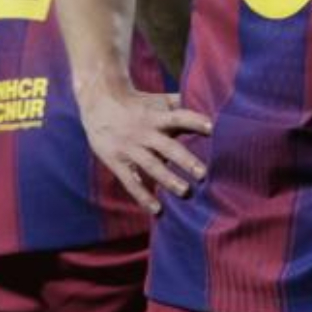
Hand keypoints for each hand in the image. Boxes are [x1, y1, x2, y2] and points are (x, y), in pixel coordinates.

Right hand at [78, 87, 211, 215]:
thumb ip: (182, 104)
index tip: (212, 128)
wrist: (99, 102)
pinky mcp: (116, 161)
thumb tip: (212, 103)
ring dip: (168, 179)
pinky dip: (143, 196)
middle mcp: (145, 132)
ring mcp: (130, 148)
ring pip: (151, 165)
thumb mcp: (158, 101)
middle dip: (185, 160)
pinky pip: (131, 181)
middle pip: (167, 146)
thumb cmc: (138, 104)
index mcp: (157, 117)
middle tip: (203, 174)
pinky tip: (157, 210)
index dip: (195, 121)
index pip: (179, 117)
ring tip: (185, 192)